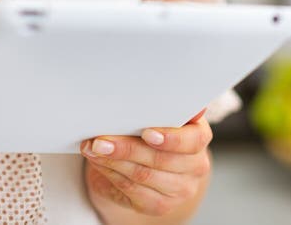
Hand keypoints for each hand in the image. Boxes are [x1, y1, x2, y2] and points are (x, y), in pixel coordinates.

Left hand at [81, 110, 212, 217]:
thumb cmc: (150, 128)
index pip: (192, 140)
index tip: (147, 133)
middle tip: (100, 139)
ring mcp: (180, 188)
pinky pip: (132, 190)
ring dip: (112, 160)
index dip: (170, 138)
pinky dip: (111, 173)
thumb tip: (156, 86)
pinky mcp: (160, 205)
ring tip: (92, 148)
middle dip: (126, 148)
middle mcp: (196, 165)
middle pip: (160, 159)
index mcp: (198, 136)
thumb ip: (158, 105)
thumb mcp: (156, 113)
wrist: (145, 160)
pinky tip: (98, 161)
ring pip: (143, 175)